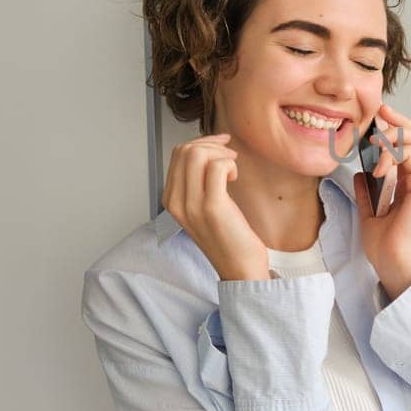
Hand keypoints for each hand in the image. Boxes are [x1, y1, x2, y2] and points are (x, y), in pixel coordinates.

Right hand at [162, 133, 269, 280]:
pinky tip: (235, 178)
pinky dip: (229, 164)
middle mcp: (176, 202)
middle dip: (211, 144)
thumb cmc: (228, 236)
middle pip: (184, 151)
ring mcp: (191, 205)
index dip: (201, 142)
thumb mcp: (204, 207)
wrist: (239, 268)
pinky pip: (217, 167)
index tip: (221, 146)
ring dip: (220, 153)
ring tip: (232, 167)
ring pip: (196, 154)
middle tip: (230, 155)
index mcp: (171, 200)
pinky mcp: (212, 207)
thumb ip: (198, 182)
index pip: (176, 155)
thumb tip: (209, 149)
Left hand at [353, 104, 410, 298]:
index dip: (395, 127)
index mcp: (407, 181)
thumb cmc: (383, 242)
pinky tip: (378, 167)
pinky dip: (395, 155)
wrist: (391, 261)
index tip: (376, 117)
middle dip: (400, 120)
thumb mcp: (368, 210)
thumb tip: (359, 174)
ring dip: (396, 134)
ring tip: (377, 138)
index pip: (408, 144)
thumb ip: (366, 191)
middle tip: (381, 111)